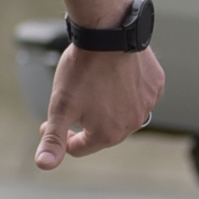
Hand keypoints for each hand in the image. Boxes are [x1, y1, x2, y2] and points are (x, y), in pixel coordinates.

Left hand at [35, 41, 166, 168]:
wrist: (108, 33)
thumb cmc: (83, 70)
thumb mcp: (61, 106)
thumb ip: (53, 138)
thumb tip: (43, 165)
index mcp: (109, 134)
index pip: (79, 147)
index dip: (61, 136)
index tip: (47, 123)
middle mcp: (133, 124)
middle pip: (102, 131)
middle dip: (84, 122)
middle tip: (70, 105)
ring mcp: (147, 104)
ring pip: (122, 112)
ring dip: (106, 107)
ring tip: (91, 90)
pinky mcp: (155, 85)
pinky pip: (138, 94)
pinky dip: (126, 91)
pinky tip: (114, 79)